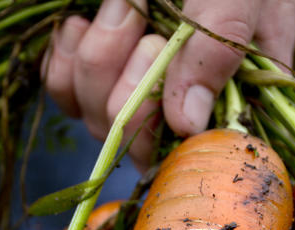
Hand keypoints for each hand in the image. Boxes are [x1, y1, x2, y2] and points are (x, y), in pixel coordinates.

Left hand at [43, 0, 294, 169]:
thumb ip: (221, 44)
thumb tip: (187, 124)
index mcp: (232, 95)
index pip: (187, 150)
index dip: (159, 121)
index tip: (158, 50)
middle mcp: (182, 104)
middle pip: (133, 138)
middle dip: (129, 76)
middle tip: (139, 9)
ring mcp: (133, 89)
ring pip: (94, 117)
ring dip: (100, 56)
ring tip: (124, 3)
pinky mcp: (93, 72)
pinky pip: (62, 92)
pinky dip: (65, 58)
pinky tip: (83, 22)